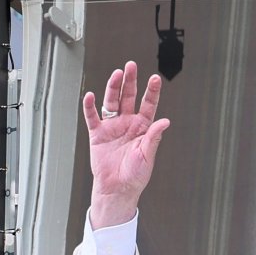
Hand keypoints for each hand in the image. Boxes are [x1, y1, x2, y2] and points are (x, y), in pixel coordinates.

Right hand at [82, 60, 169, 229]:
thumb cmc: (135, 176)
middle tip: (131, 65)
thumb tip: (165, 121)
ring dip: (113, 87)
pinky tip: (91, 96)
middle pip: (129, 97)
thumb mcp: (147, 156)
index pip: (148, 105)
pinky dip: (90, 107)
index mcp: (142, 128)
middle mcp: (127, 123)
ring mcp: (112, 127)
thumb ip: (154, 137)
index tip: (155, 78)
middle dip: (130, 81)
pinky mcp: (98, 134)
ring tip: (116, 74)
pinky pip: (92, 117)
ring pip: (112, 102)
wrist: (118, 189)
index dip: (152, 92)